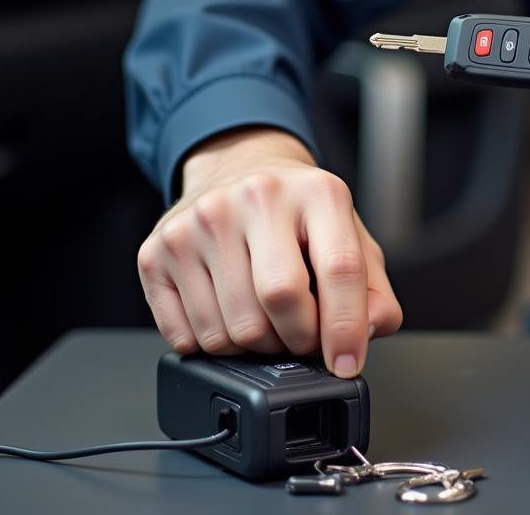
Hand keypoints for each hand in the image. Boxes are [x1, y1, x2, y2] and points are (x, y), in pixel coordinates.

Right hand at [137, 127, 401, 376]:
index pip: (338, 269)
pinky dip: (210, 347)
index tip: (345, 362)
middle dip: (297, 339)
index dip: (345, 329)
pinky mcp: (156, 251)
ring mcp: (200, 222)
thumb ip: (373, 289)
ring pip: (231, 330)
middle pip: (280, 300)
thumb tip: (368, 331)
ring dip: (254, 347)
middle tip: (300, 334)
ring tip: (263, 317)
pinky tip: (224, 312)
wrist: (240, 167)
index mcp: (316, 191)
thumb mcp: (351, 236)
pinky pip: (185, 338)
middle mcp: (256, 196)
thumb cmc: (299, 211)